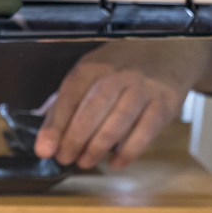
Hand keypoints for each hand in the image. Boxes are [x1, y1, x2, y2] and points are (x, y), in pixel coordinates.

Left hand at [34, 41, 211, 169]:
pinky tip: (115, 163)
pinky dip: (128, 152)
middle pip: (93, 109)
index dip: (55, 125)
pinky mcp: (164, 104)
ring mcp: (144, 89)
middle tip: (65, 158)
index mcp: (94, 66)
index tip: (44, 149)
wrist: (169, 50)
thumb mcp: (90, 72)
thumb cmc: (121, 68)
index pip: (70, 96)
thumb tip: (42, 132)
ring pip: (118, 122)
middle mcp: (119, 75)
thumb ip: (66, 101)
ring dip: (98, 147)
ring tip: (85, 162)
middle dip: (75, 139)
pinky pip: (145, 133)